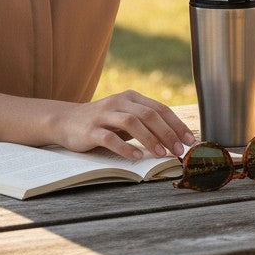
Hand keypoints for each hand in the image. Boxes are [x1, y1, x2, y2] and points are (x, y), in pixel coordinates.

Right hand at [55, 91, 195, 160]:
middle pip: (149, 115)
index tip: (189, 140)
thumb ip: (145, 123)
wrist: (65, 121)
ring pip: (132, 123)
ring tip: (162, 154)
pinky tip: (137, 157)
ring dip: (150, 139)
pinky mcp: (90, 130)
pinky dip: (126, 148)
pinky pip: (110, 138)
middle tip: (179, 150)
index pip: (160, 109)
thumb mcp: (125, 116)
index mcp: (132, 97)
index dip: (177, 125)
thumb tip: (174, 138)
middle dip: (168, 133)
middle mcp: (119, 102)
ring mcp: (104, 115)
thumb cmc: (102, 122)